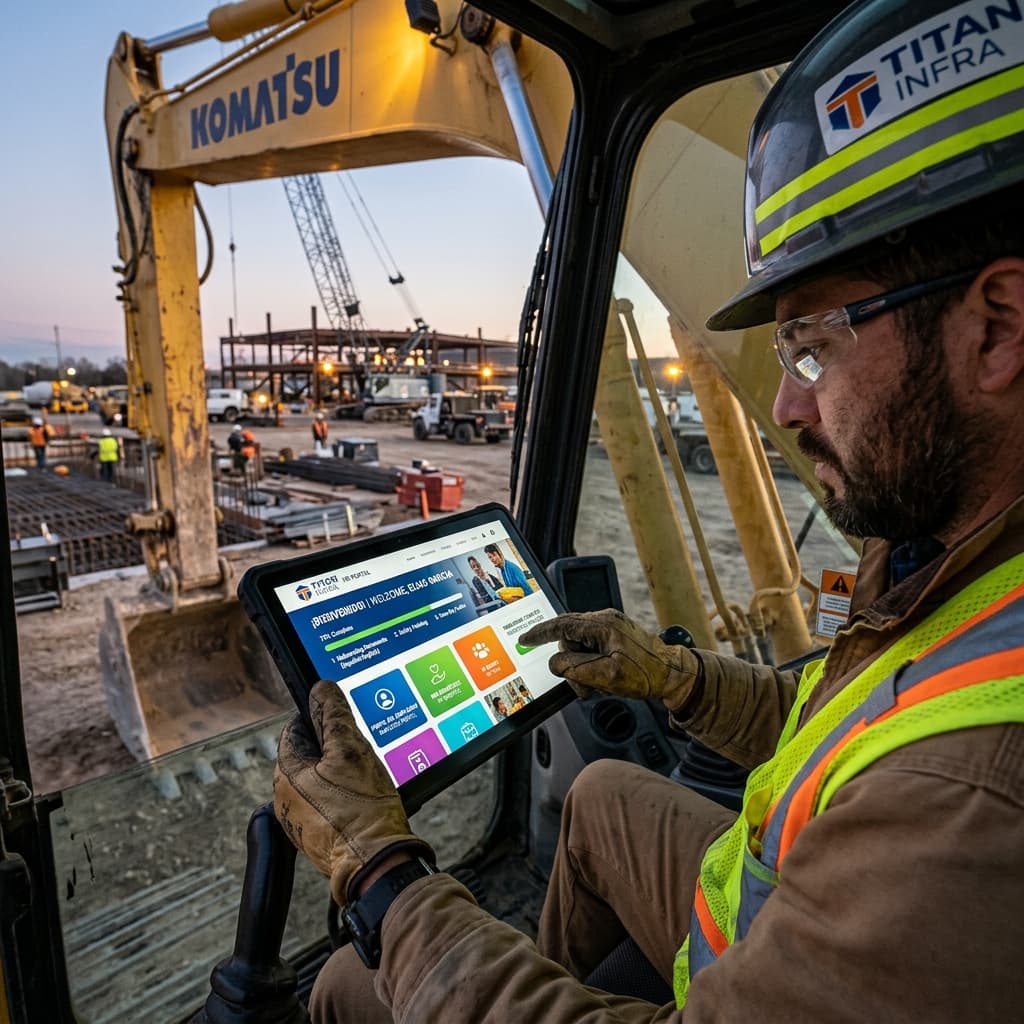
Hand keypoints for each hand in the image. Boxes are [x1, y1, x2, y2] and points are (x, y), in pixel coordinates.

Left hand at [274, 680, 433, 905]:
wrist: (377, 863)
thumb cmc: (362, 812)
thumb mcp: (350, 751)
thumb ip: (333, 716)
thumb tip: (321, 689)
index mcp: (286, 774)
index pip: (296, 727)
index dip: (322, 716)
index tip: (343, 716)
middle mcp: (287, 797)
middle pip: (311, 752)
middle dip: (336, 745)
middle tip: (361, 749)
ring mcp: (303, 817)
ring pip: (323, 775)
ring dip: (343, 769)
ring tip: (366, 775)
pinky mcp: (320, 832)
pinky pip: (331, 799)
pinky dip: (347, 792)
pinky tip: (366, 795)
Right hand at [519, 609, 700, 711]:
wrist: (674, 675)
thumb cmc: (647, 674)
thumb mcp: (606, 675)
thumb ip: (575, 668)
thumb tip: (556, 663)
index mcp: (602, 624)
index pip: (561, 624)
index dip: (540, 633)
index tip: (525, 639)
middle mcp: (605, 621)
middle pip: (570, 641)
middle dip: (573, 666)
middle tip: (587, 686)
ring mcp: (611, 629)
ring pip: (580, 650)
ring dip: (585, 671)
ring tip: (601, 685)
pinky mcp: (615, 638)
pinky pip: (592, 651)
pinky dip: (593, 668)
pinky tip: (606, 680)